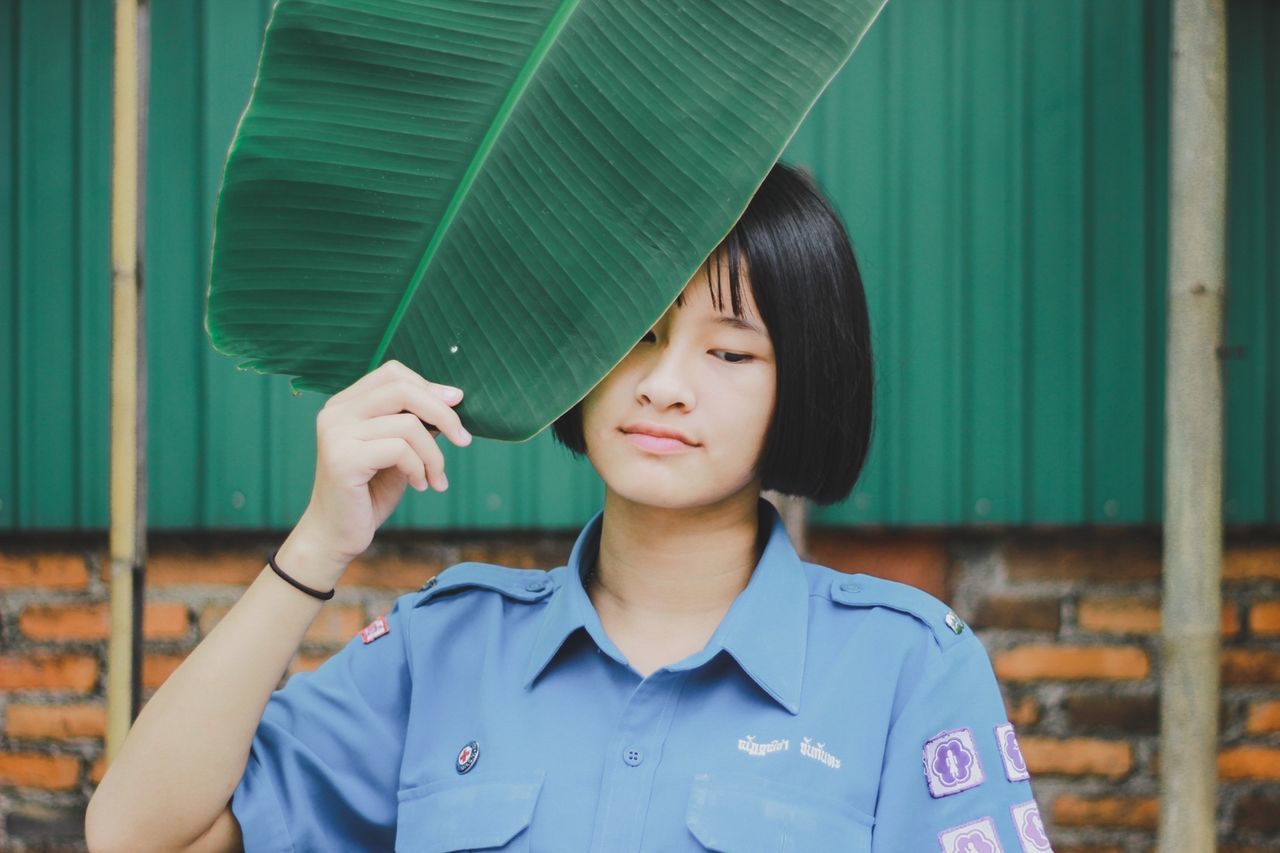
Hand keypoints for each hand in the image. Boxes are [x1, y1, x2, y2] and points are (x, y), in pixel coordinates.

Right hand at [293, 360, 471, 565]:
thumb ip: (414, 423)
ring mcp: (336, 434)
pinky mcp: (343, 459)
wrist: (336, 534)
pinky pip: (400, 450)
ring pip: (408, 424)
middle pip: (402, 389)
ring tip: (435, 477)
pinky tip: (420, 485)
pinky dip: (420, 468)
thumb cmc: (369, 492)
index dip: (429, 386)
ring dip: (434, 454)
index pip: (392, 374)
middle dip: (442, 413)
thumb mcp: (398, 450)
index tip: (456, 403)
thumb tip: (451, 398)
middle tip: (464, 439)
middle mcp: (335, 413)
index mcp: (345, 404)